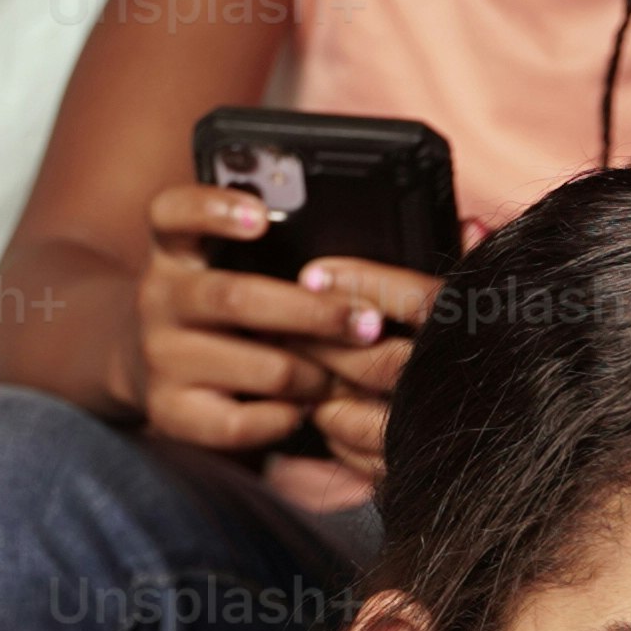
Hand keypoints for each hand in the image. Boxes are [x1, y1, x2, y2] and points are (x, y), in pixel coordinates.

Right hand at [137, 185, 433, 455]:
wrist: (169, 377)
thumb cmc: (248, 316)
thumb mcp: (265, 269)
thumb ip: (335, 245)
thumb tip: (470, 228)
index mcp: (182, 250)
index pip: (172, 212)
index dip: (212, 208)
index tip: (259, 214)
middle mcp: (161, 296)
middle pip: (232, 296)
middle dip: (313, 313)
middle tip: (368, 324)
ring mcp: (162, 356)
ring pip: (255, 363)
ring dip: (312, 373)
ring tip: (338, 378)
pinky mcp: (170, 413)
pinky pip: (241, 422)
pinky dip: (283, 418)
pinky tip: (300, 410)